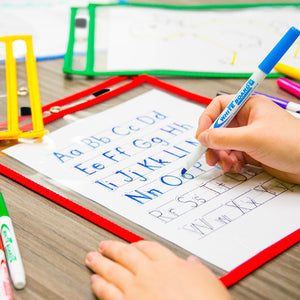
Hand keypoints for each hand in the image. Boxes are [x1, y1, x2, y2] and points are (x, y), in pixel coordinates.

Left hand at [85, 240, 230, 299]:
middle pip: (126, 254)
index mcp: (169, 265)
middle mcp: (150, 274)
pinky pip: (108, 294)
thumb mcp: (210, 283)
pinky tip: (94, 281)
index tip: (133, 244)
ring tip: (92, 258)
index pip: (149, 248)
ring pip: (113, 271)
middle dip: (113, 248)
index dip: (138, 245)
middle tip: (104, 245)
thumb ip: (198, 270)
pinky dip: (100, 286)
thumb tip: (193, 262)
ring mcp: (136, 290)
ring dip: (101, 263)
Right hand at [196, 94, 299, 183]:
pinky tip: (235, 168)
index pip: (218, 107)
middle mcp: (247, 120)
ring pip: (224, 144)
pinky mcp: (252, 151)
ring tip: (226, 165)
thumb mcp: (252, 138)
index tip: (201, 136)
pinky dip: (230, 162)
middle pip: (218, 129)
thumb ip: (223, 138)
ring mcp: (249, 136)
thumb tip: (203, 137)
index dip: (207, 120)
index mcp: (248, 107)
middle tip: (210, 157)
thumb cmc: (290, 143)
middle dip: (213, 144)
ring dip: (221, 156)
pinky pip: (233, 155)